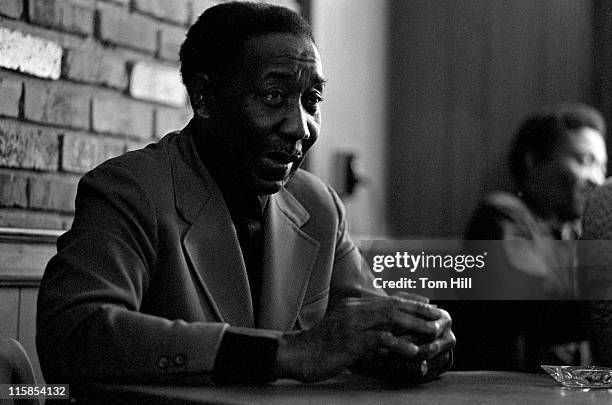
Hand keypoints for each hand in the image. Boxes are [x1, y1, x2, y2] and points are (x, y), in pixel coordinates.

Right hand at [273, 295, 443, 381]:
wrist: (298, 353)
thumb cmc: (320, 345)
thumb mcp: (341, 328)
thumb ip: (361, 323)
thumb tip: (384, 328)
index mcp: (354, 305)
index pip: (388, 298)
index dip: (411, 300)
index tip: (429, 304)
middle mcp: (355, 310)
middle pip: (394, 305)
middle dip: (419, 309)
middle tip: (440, 315)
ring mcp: (353, 324)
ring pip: (391, 319)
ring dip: (415, 325)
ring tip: (434, 332)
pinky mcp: (352, 341)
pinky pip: (380, 340)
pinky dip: (399, 344)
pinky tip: (413, 351)